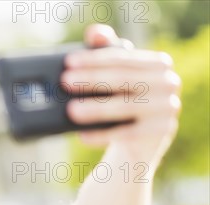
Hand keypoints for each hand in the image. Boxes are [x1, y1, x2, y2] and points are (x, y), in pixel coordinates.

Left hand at [62, 24, 181, 162]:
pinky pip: (126, 133)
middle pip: (123, 79)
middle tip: (65, 82)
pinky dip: (102, 135)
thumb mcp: (116, 77)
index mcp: (158, 64)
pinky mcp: (162, 132)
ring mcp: (168, 107)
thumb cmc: (124, 101)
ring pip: (126, 106)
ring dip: (95, 108)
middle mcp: (169, 83)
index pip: (122, 58)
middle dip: (91, 80)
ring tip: (71, 110)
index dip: (93, 59)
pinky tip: (83, 135)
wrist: (140, 143)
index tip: (69, 62)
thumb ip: (106, 51)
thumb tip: (94, 32)